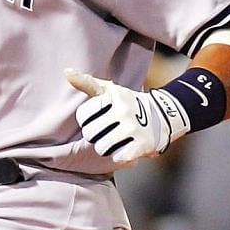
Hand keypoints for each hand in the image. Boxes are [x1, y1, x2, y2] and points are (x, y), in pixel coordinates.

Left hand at [64, 69, 186, 166]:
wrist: (164, 116)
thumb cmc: (129, 104)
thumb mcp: (110, 90)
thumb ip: (88, 83)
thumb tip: (66, 71)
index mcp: (114, 96)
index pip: (83, 115)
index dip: (87, 120)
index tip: (98, 119)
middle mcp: (124, 111)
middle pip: (90, 133)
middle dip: (95, 136)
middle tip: (106, 133)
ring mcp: (134, 128)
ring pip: (101, 148)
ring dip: (106, 148)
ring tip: (114, 141)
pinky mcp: (142, 145)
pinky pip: (118, 157)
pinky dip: (120, 156)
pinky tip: (126, 148)